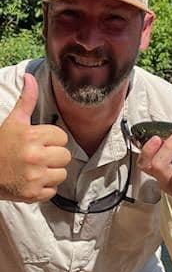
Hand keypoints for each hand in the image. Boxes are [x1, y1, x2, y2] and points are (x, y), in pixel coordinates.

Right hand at [0, 74, 70, 201]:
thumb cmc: (1, 145)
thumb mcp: (13, 122)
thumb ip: (27, 101)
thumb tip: (30, 77)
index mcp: (32, 137)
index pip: (62, 137)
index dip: (52, 139)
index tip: (39, 141)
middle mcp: (35, 157)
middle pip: (65, 156)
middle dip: (54, 156)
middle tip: (38, 156)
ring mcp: (35, 177)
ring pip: (62, 174)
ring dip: (52, 172)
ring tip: (36, 169)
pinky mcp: (33, 194)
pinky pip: (53, 190)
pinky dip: (44, 188)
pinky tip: (32, 181)